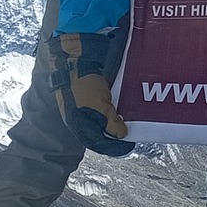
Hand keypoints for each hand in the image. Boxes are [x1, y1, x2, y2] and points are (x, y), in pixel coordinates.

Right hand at [53, 31, 136, 155]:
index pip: (97, 142)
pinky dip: (114, 110)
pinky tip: (122, 109)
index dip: (113, 146)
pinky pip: (104, 108)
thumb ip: (110, 123)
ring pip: (102, 121)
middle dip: (114, 135)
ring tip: (128, 122)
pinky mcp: (91, 96)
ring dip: (115, 122)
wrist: (78, 60)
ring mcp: (85, 107)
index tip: (127, 146)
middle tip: (129, 135)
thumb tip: (121, 134)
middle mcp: (81, 118)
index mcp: (78, 125)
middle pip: (99, 133)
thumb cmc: (84, 85)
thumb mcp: (99, 107)